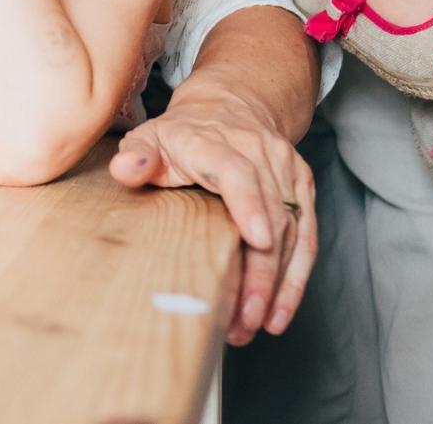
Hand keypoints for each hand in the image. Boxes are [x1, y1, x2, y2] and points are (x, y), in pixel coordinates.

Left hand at [110, 93, 316, 344]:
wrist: (230, 108)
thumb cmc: (183, 134)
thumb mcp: (150, 137)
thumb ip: (136, 156)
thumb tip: (124, 169)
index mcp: (216, 142)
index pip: (237, 172)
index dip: (247, 204)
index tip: (256, 240)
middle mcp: (259, 152)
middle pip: (269, 213)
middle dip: (260, 270)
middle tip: (242, 316)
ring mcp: (286, 170)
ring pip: (291, 231)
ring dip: (276, 284)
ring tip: (253, 324)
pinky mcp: (303, 188)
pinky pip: (307, 237)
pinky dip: (296, 278)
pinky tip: (280, 312)